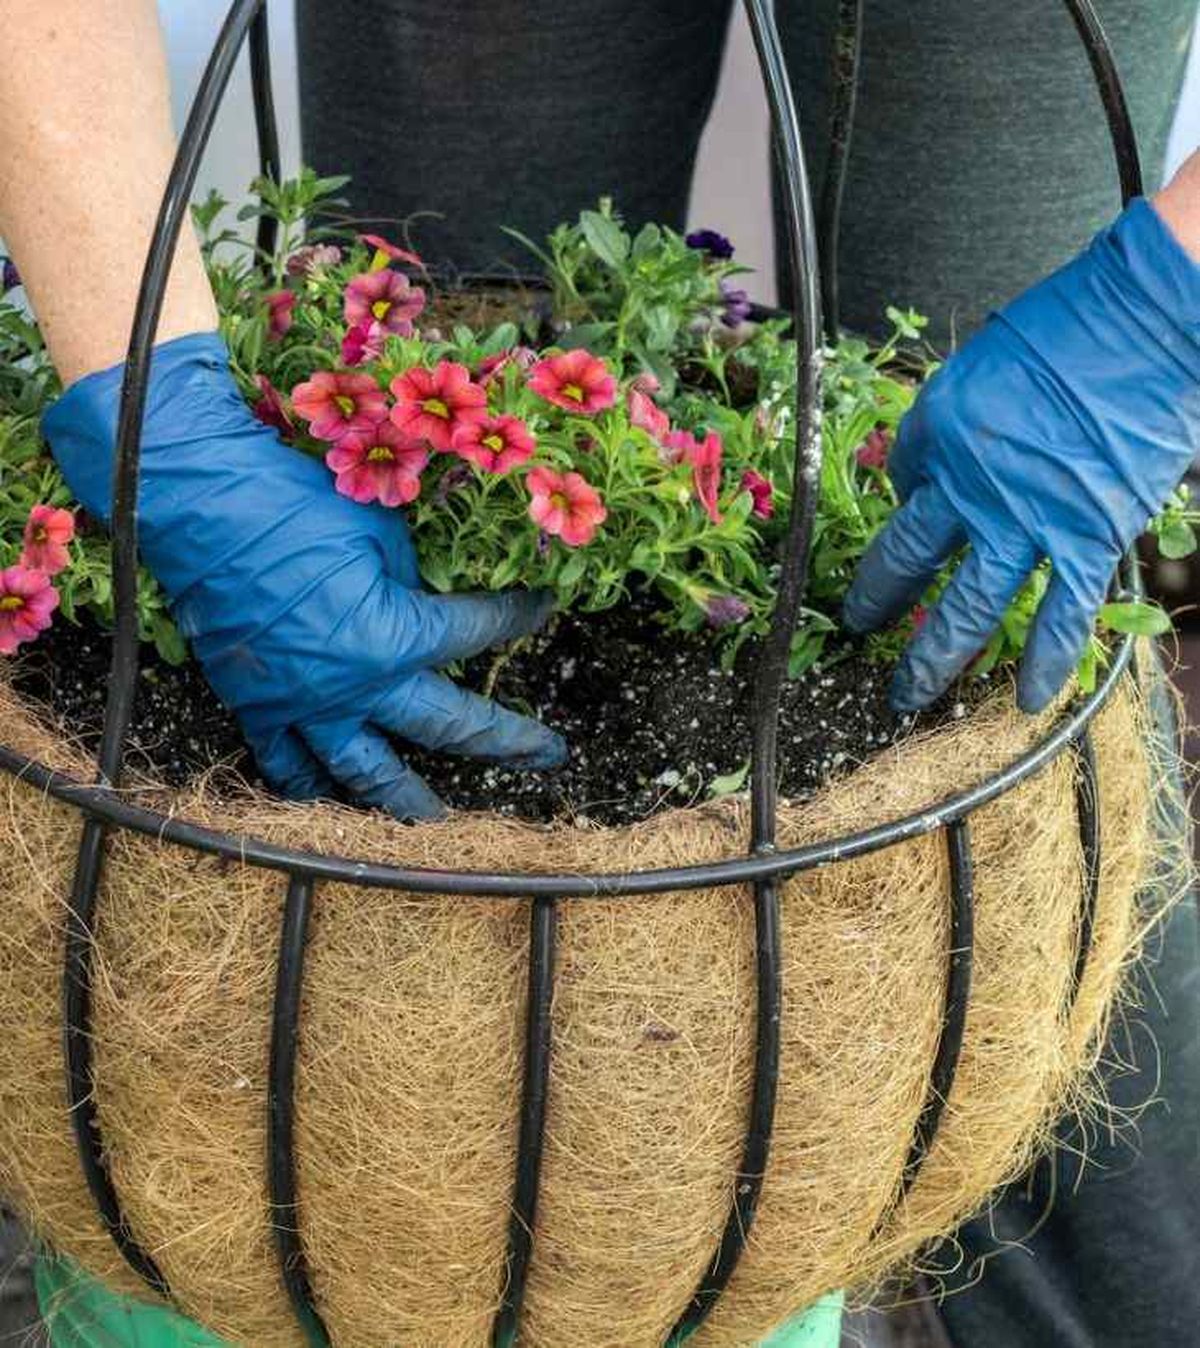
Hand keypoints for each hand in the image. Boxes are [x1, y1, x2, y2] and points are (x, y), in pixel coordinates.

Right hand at [42, 332, 565, 817]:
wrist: (200, 507)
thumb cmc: (294, 508)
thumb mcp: (379, 530)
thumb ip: (412, 578)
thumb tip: (422, 597)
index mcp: (397, 637)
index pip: (477, 631)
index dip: (515, 617)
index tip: (540, 609)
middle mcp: (359, 687)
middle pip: (450, 727)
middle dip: (507, 740)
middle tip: (546, 754)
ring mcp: (307, 706)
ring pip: (370, 774)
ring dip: (412, 802)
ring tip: (443, 825)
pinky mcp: (259, 707)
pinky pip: (288, 765)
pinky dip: (312, 787)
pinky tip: (334, 803)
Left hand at [844, 198, 1199, 712]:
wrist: (1148, 325)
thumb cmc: (1066, 334)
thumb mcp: (975, 370)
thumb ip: (943, 431)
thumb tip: (916, 477)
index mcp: (936, 435)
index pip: (900, 492)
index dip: (893, 525)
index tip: (888, 550)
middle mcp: (968, 486)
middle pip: (907, 561)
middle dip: (877, 605)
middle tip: (858, 634)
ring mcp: (1026, 520)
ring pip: (968, 607)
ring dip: (934, 659)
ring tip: (906, 697)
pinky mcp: (1087, 539)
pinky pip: (1059, 615)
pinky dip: (1045, 662)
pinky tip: (1027, 700)